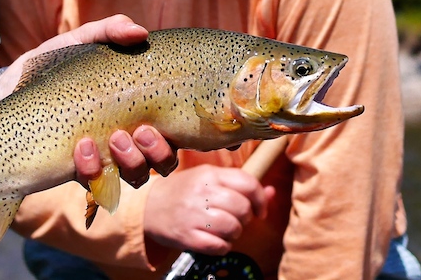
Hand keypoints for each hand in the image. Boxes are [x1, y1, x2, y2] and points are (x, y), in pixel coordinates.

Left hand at [0, 15, 176, 184]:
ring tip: (113, 138)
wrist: (6, 93)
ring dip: (132, 162)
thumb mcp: (77, 43)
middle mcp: (127, 139)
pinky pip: (96, 182)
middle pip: (162, 161)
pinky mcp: (78, 171)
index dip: (176, 135)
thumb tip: (140, 31)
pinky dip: (92, 167)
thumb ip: (107, 32)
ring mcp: (103, 158)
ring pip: (137, 177)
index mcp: (136, 110)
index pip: (173, 131)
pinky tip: (80, 148)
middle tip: (140, 131)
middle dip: (157, 152)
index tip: (157, 119)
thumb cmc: (50, 67)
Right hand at [143, 165, 273, 255]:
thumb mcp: (209, 180)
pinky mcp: (187, 236)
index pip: (247, 183)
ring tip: (224, 230)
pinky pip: (219, 246)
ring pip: (233, 228)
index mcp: (209, 174)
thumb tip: (272, 193)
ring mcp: (193, 214)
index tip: (259, 210)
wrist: (148, 207)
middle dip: (245, 218)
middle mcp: (202, 192)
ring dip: (234, 233)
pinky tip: (214, 240)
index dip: (260, 199)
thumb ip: (240, 185)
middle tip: (236, 220)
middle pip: (242, 208)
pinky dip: (222, 246)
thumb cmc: (184, 192)